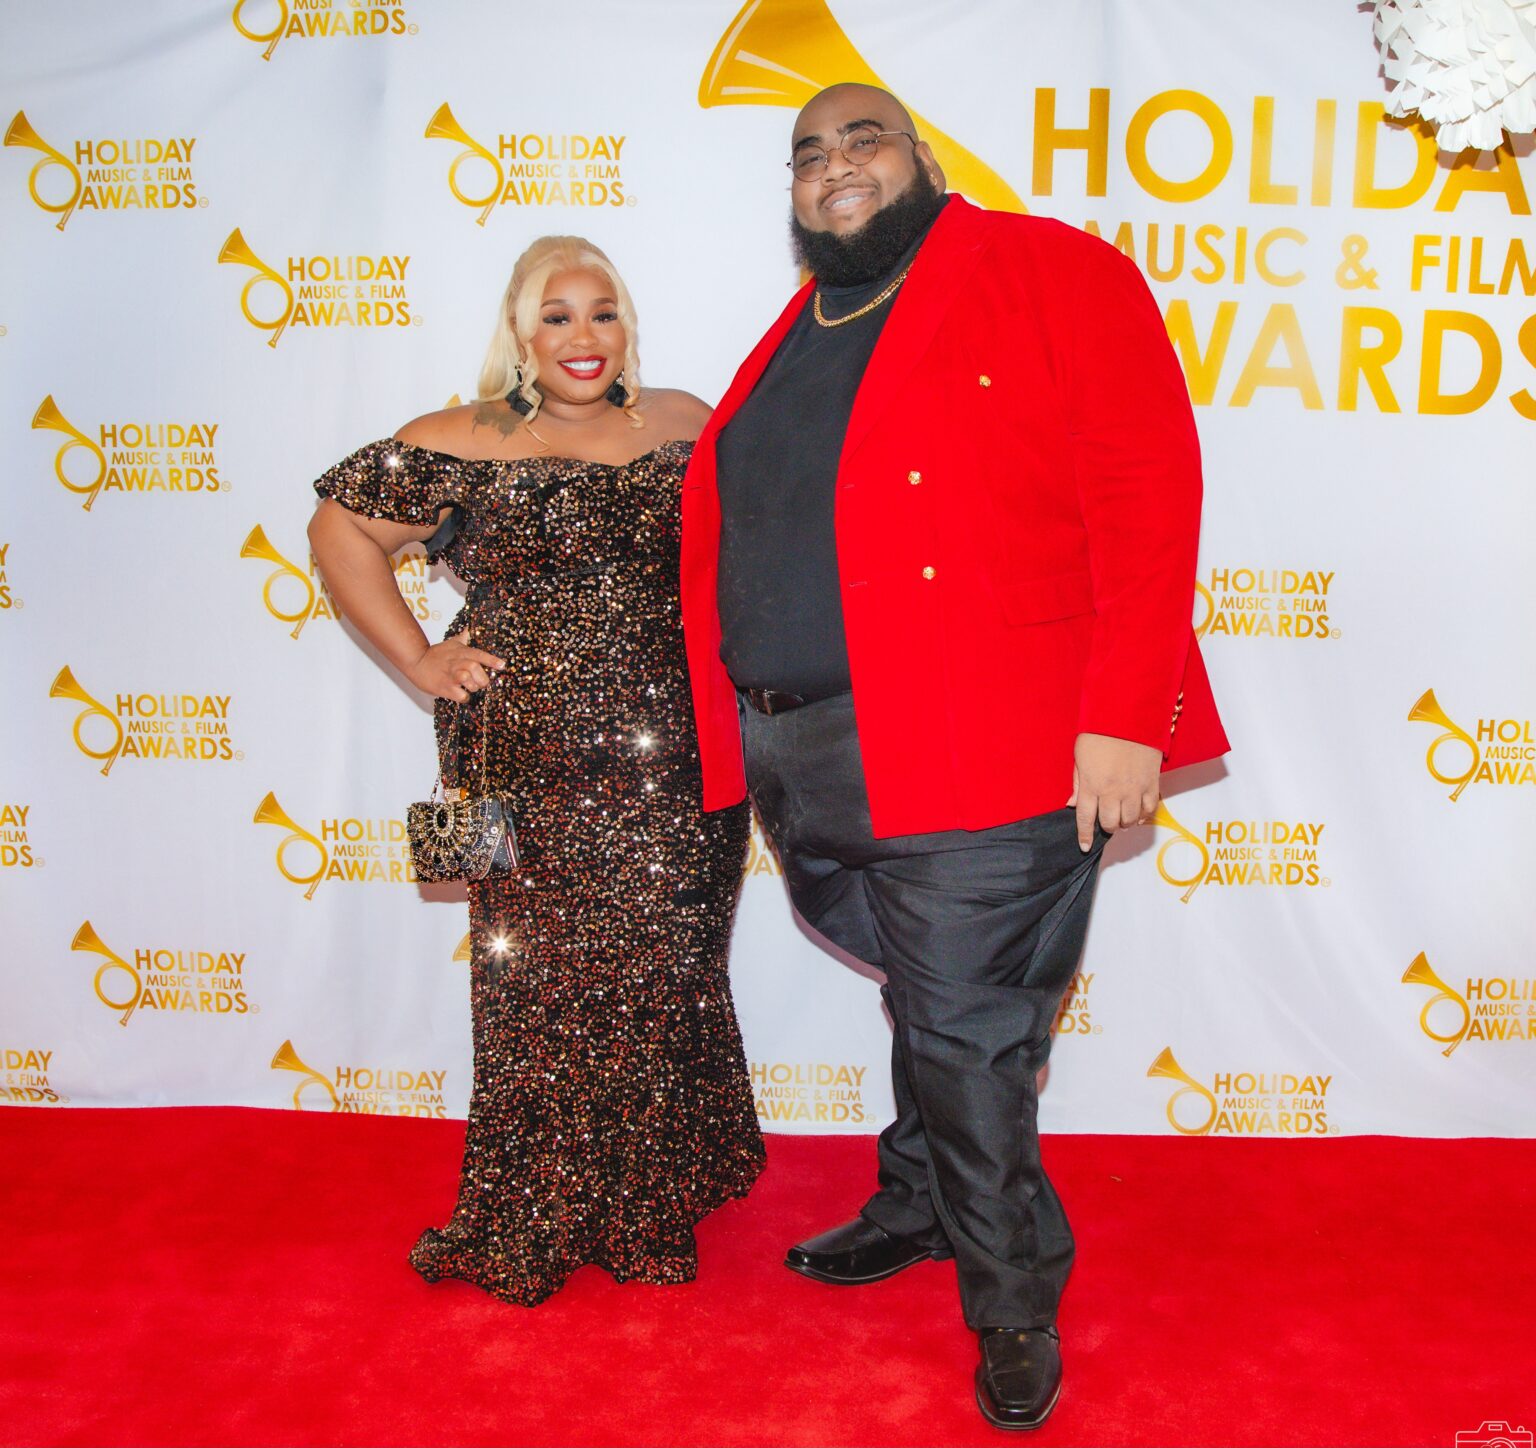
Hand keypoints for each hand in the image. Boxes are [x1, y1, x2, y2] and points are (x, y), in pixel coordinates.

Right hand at [404, 631, 505, 702]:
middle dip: (482, 678)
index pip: (479, 654)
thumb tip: (471, 627)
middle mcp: (456, 663)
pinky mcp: (444, 688)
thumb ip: (464, 637)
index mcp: (461, 652)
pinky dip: (465, 697)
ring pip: (469, 682)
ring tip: (470, 687)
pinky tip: (461, 694)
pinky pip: (461, 696)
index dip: (491, 660)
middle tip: (482, 682)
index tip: (502, 665)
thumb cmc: (436, 654)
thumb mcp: (451, 643)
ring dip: (473, 687)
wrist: (416, 662)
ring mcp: (450, 676)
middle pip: (475, 668)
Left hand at [1067, 732, 1161, 851]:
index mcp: (1092, 784)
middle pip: (1109, 823)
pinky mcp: (1152, 783)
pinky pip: (1150, 809)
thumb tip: (1072, 804)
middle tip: (1105, 821)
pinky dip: (1144, 815)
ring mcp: (1134, 788)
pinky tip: (1139, 814)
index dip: (1085, 835)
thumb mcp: (1080, 756)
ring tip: (1121, 817)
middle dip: (1105, 826)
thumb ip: (1078, 783)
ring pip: (1130, 820)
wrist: (1129, 715)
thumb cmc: (1100, 732)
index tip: (1084, 845)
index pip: (1085, 819)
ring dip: (1124, 822)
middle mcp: (1113, 791)